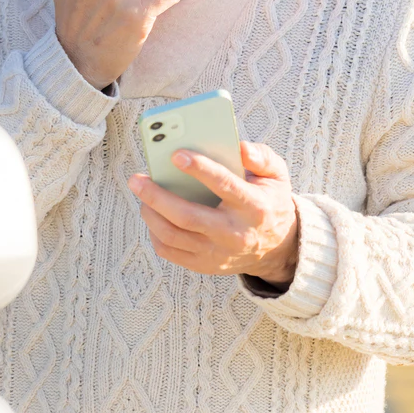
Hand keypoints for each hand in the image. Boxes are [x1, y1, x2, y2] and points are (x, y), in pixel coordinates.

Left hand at [127, 142, 299, 282]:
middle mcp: (234, 233)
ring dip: (150, 213)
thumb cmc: (269, 202)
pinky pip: (170, 251)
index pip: (225, 186)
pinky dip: (155, 232)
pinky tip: (152, 214)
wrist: (276, 247)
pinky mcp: (205, 265)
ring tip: (141, 194)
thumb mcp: (276, 176)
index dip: (200, 169)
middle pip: (187, 216)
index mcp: (254, 207)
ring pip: (173, 236)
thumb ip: (261, 156)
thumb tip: (240, 147)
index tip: (176, 155)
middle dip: (156, 196)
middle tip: (136, 179)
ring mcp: (218, 253)